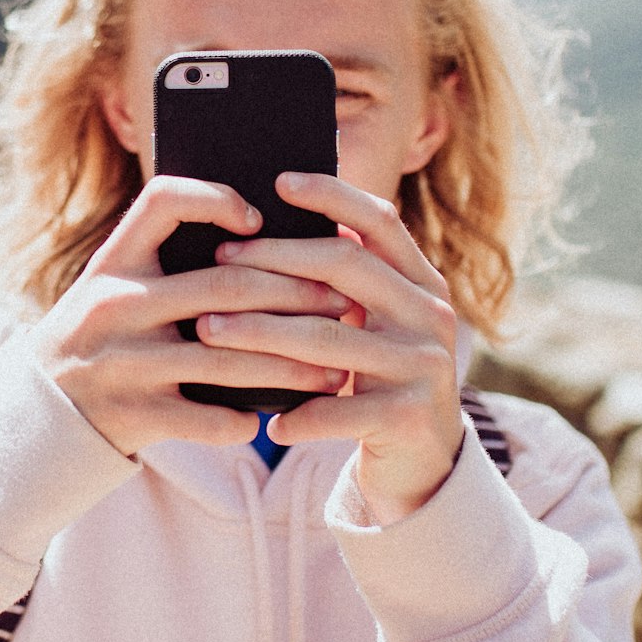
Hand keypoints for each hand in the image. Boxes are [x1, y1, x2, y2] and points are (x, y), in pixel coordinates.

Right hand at [29, 176, 347, 457]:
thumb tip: (265, 240)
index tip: (259, 220)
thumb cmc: (99, 336)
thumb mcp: (112, 286)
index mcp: (113, 262)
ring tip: (335, 368)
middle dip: (297, 295)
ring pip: (230, 359)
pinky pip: (209, 419)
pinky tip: (276, 418)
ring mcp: (126, 363)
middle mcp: (117, 306)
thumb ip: (166, 264)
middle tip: (343, 303)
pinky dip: (246, 420)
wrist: (40, 410)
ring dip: (292, 364)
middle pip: (226, 286)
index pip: (163, 202)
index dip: (215, 200)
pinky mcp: (136, 415)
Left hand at [205, 171, 463, 522]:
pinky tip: (266, 419)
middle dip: (275, 260)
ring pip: (329, 339)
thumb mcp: (375, 324)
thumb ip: (346, 282)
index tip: (279, 181)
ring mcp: (425, 365)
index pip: (379, 221)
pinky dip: (298, 416)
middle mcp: (431, 314)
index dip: (331, 195)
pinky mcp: (411, 415)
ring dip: (261, 334)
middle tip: (219, 261)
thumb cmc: (379, 379)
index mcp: (422, 282)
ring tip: (209, 331)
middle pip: (346, 267)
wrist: (425, 459)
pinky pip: (338, 411)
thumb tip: (272, 226)